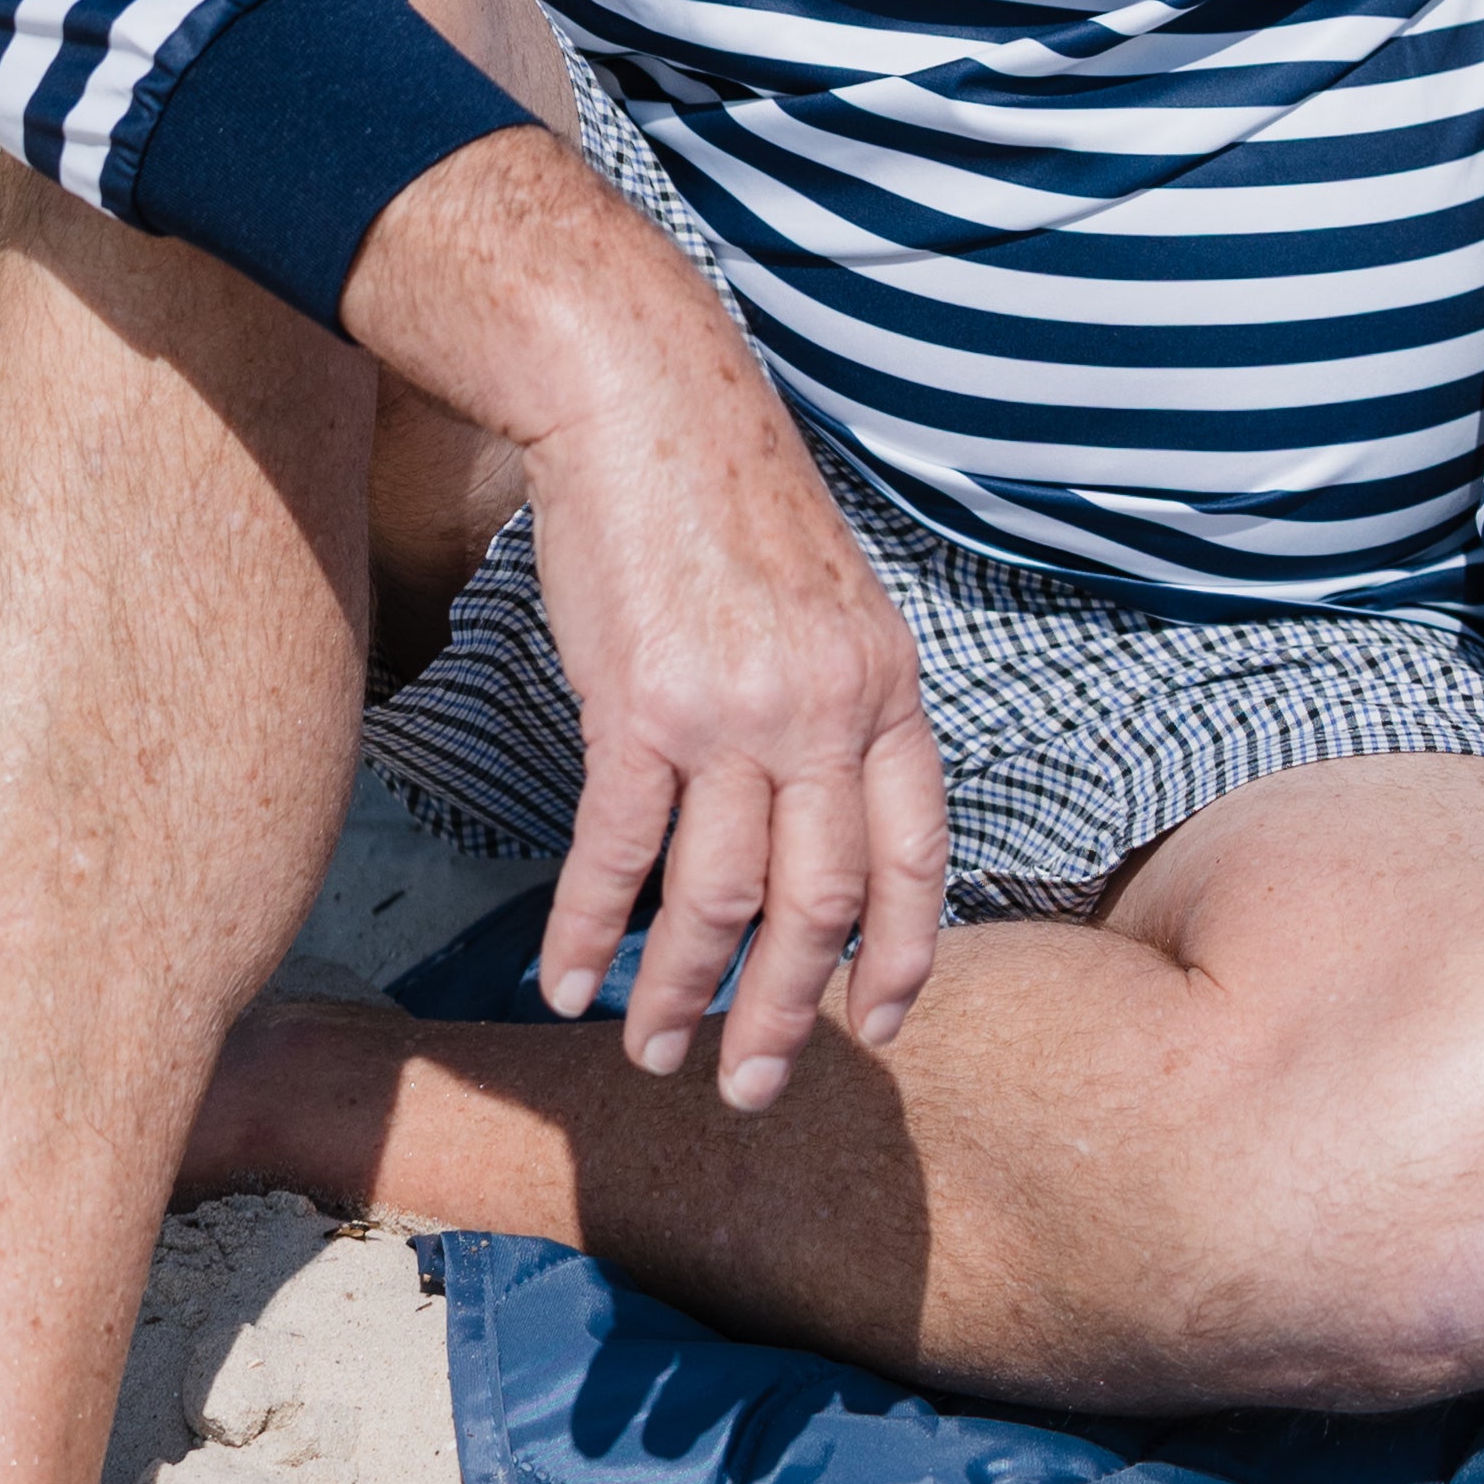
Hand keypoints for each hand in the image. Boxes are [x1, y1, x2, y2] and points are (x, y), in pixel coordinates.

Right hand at [344, 129, 951, 1109]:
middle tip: (754, 1088)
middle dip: (789, 1011)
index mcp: (887, 684)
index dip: (905, 952)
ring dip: (684, 992)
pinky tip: (566, 984)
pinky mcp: (639, 705)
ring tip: (655, 1051)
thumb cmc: (728, 493)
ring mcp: (736, 711)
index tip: (883, 1024)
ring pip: (721, 899)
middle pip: (824, 902)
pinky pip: (618, 854)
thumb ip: (840, 697)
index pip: (918, 853)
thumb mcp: (828, 596)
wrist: (645, 396)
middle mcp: (827, 707)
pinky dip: (590, 931)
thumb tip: (826, 798)